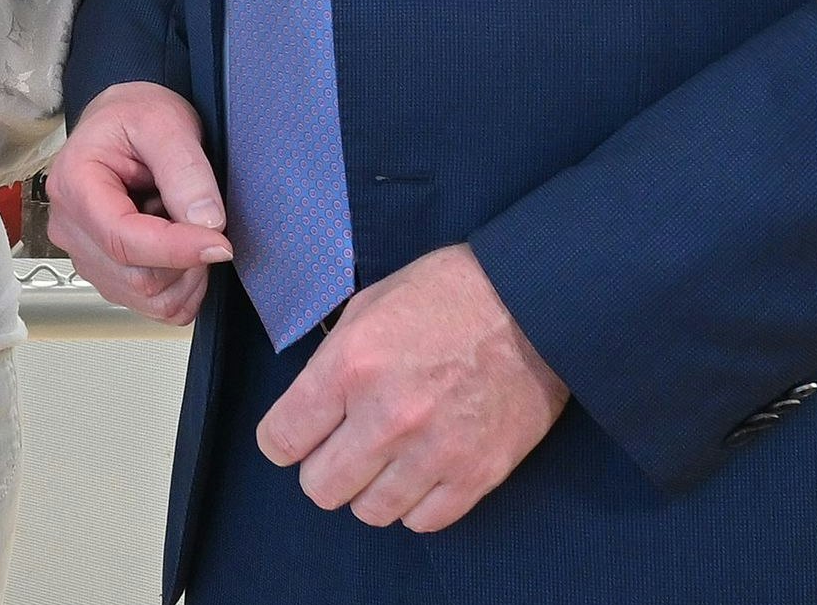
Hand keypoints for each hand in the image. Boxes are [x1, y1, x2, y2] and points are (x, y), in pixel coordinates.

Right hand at [48, 82, 229, 324]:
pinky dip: (181, 288)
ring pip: (148, 298)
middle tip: (203, 216)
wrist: (124, 122)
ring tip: (183, 224)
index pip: (123, 239)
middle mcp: (70, 227)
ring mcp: (85, 255)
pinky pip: (153, 306)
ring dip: (186, 274)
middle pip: (137, 277)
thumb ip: (185, 169)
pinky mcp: (106, 274)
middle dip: (187, 259)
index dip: (177, 249)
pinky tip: (179, 249)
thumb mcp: (165, 122)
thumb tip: (206, 222)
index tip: (221, 243)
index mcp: (74, 183)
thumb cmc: (136, 116)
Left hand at [256, 244, 568, 531]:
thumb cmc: (449, 293)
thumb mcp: (370, 305)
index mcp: (350, 366)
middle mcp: (387, 417)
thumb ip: (333, 361)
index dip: (283, 440)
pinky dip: (416, 503)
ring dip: (371, 489)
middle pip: (320, 487)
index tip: (297, 436)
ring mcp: (434, 452)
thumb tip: (311, 405)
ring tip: (388, 459)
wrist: (534, 302)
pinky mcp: (477, 474)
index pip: (282, 440)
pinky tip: (422, 471)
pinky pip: (424, 521)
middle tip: (344, 447)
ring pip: (370, 511)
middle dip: (323, 468)